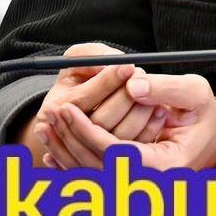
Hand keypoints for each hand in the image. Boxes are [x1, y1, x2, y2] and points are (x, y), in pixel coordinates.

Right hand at [19, 43, 161, 166]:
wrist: (90, 101)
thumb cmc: (85, 73)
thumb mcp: (80, 59)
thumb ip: (90, 56)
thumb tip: (112, 61)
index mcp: (55, 109)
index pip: (82, 99)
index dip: (107, 81)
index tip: (128, 66)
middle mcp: (71, 135)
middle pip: (101, 122)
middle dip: (125, 96)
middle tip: (142, 77)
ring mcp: (91, 152)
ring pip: (119, 137)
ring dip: (140, 113)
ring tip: (154, 94)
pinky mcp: (114, 159)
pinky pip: (134, 150)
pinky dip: (149, 129)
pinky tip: (160, 111)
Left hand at [37, 72, 215, 171]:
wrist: (211, 138)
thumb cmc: (203, 113)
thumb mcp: (194, 93)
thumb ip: (165, 88)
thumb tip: (133, 85)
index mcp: (166, 166)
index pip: (117, 154)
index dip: (88, 132)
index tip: (68, 108)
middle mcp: (149, 186)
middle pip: (97, 168)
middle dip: (70, 139)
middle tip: (51, 111)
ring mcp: (136, 190)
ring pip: (90, 177)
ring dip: (64, 151)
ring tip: (46, 125)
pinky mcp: (126, 186)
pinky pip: (92, 180)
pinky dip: (69, 167)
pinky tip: (51, 151)